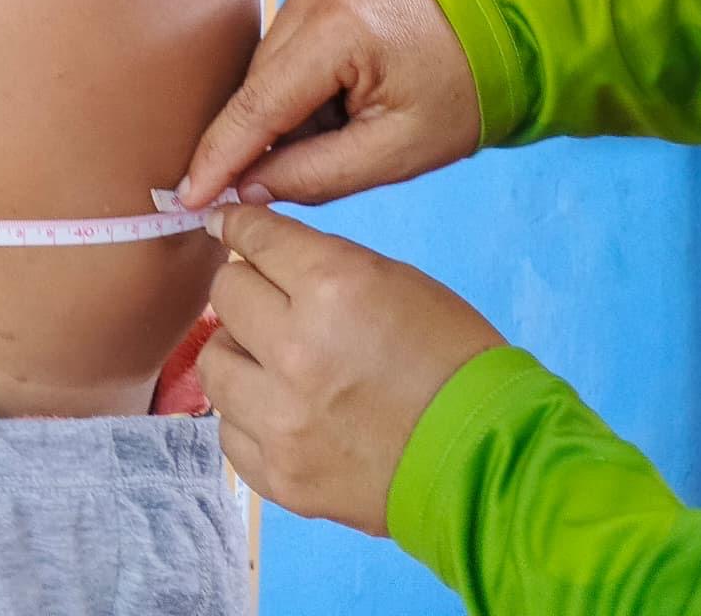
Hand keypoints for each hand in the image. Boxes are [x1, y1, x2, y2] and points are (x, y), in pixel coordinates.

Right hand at [178, 0, 479, 208]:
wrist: (503, 32)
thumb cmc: (461, 95)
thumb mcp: (394, 153)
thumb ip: (313, 175)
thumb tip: (245, 188)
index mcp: (341, 27)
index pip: (259, 105)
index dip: (220, 157)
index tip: (187, 198)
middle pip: (260, 83)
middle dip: (268, 136)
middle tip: (306, 169)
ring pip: (269, 65)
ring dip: (289, 109)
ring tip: (347, 125)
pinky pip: (288, 44)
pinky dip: (301, 83)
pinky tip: (341, 99)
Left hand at [198, 205, 503, 534]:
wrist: (487, 457)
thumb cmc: (452, 357)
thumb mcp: (396, 282)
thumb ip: (322, 266)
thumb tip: (262, 252)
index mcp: (333, 287)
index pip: (255, 238)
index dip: (238, 226)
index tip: (226, 225)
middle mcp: (295, 350)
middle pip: (225, 294)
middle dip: (245, 288)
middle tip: (269, 301)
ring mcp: (281, 420)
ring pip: (213, 363)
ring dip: (240, 353)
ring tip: (273, 362)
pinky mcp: (281, 476)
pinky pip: (229, 431)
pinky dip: (250, 416)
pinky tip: (284, 413)